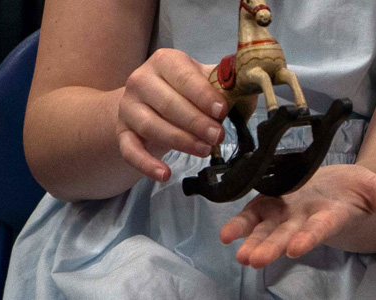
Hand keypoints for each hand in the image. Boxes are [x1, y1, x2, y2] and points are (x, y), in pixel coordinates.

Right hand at [116, 48, 226, 181]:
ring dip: (180, 141)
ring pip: (151, 126)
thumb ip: (228, 83)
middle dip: (196, 122)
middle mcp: (141, 80)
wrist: (148, 102)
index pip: (185, 77)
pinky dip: (146, 164)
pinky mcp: (122, 131)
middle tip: (218, 136)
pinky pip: (130, 150)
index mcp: (165, 61)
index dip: (204, 95)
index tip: (222, 111)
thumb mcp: (206, 81)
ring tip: (204, 151)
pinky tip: (164, 174)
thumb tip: (253, 85)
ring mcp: (128, 106)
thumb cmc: (187, 91)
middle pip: (168, 103)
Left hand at [218, 164, 375, 267]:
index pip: (321, 227)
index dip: (310, 236)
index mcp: (332, 215)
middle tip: (255, 260)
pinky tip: (226, 235)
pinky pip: (253, 215)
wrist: (339, 189)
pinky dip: (240, 224)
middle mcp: (306, 219)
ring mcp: (287, 214)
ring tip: (240, 255)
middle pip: (288, 235)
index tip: (297, 247)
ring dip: (253, 242)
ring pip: (268, 230)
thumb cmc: (358, 190)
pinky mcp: (272, 203)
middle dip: (272, 247)